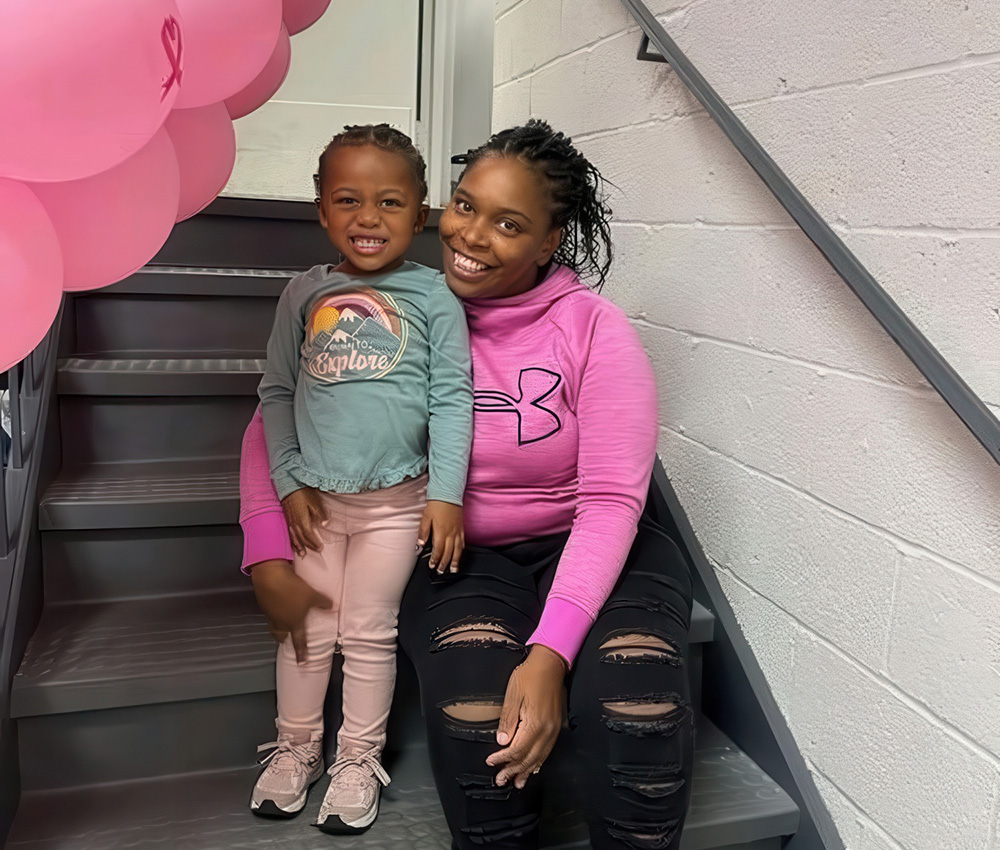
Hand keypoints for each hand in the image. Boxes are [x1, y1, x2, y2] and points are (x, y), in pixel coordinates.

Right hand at [250, 559, 333, 662]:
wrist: (270, 578)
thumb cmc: (293, 590)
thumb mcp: (312, 595)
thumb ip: (323, 603)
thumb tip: (332, 607)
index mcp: (294, 623)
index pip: (298, 641)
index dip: (301, 652)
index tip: (301, 663)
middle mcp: (281, 622)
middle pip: (280, 635)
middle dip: (283, 640)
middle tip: (285, 641)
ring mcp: (270, 614)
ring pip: (273, 626)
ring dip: (277, 629)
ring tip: (280, 627)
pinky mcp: (264, 604)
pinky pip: (270, 614)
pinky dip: (274, 614)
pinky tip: (276, 608)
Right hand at [281, 487, 326, 555]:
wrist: (289, 486)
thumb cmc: (303, 493)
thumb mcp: (315, 502)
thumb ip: (320, 514)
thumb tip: (325, 524)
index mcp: (302, 520)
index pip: (308, 535)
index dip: (314, 542)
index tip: (321, 547)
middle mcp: (294, 524)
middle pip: (302, 538)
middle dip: (309, 545)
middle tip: (317, 550)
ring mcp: (289, 522)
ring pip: (294, 537)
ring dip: (300, 546)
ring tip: (304, 553)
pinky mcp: (287, 519)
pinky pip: (289, 533)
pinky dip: (292, 541)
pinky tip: (294, 544)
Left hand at [418, 500, 463, 573]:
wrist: (449, 493)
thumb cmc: (437, 504)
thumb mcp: (426, 517)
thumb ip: (424, 532)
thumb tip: (421, 544)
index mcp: (441, 532)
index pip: (438, 550)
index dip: (435, 560)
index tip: (432, 565)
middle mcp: (451, 534)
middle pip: (448, 553)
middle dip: (444, 564)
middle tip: (441, 572)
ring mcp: (457, 531)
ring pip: (458, 550)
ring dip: (455, 561)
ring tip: (453, 569)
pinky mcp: (461, 528)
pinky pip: (463, 542)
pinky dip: (461, 550)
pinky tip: (460, 554)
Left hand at [486, 644, 567, 787]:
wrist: (550, 663)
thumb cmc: (530, 675)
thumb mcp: (513, 695)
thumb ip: (507, 720)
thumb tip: (502, 742)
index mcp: (535, 723)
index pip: (516, 750)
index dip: (503, 759)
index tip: (491, 763)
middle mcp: (547, 730)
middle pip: (529, 758)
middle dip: (513, 770)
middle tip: (501, 780)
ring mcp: (554, 729)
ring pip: (540, 757)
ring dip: (527, 771)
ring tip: (517, 782)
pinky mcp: (556, 726)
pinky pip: (548, 750)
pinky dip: (539, 761)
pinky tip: (534, 768)